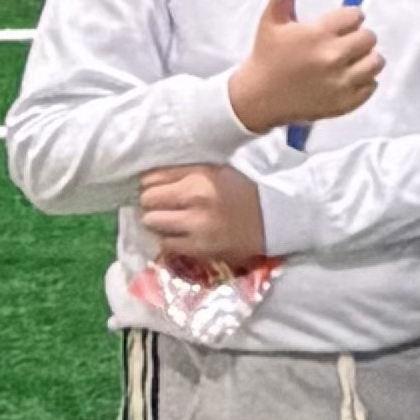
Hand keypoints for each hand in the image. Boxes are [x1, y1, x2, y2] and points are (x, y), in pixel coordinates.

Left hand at [136, 165, 265, 263]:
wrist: (274, 219)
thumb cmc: (243, 191)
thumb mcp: (214, 172)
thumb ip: (181, 173)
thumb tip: (145, 181)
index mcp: (199, 177)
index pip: (150, 180)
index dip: (152, 185)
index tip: (161, 191)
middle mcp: (196, 199)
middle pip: (148, 201)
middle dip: (153, 204)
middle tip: (165, 208)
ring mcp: (197, 225)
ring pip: (153, 222)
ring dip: (159, 223)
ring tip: (174, 222)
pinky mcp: (201, 248)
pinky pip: (167, 243)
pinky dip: (171, 239)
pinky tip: (184, 235)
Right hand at [227, 0, 381, 133]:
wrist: (259, 97)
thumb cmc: (267, 55)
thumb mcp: (272, 19)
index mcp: (317, 35)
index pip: (356, 16)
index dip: (348, 18)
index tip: (337, 25)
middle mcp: (332, 58)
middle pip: (370, 37)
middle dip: (358, 37)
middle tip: (342, 43)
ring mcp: (341, 83)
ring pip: (376, 62)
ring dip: (365, 59)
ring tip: (347, 60)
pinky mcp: (346, 103)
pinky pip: (372, 86)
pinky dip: (363, 81)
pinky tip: (344, 78)